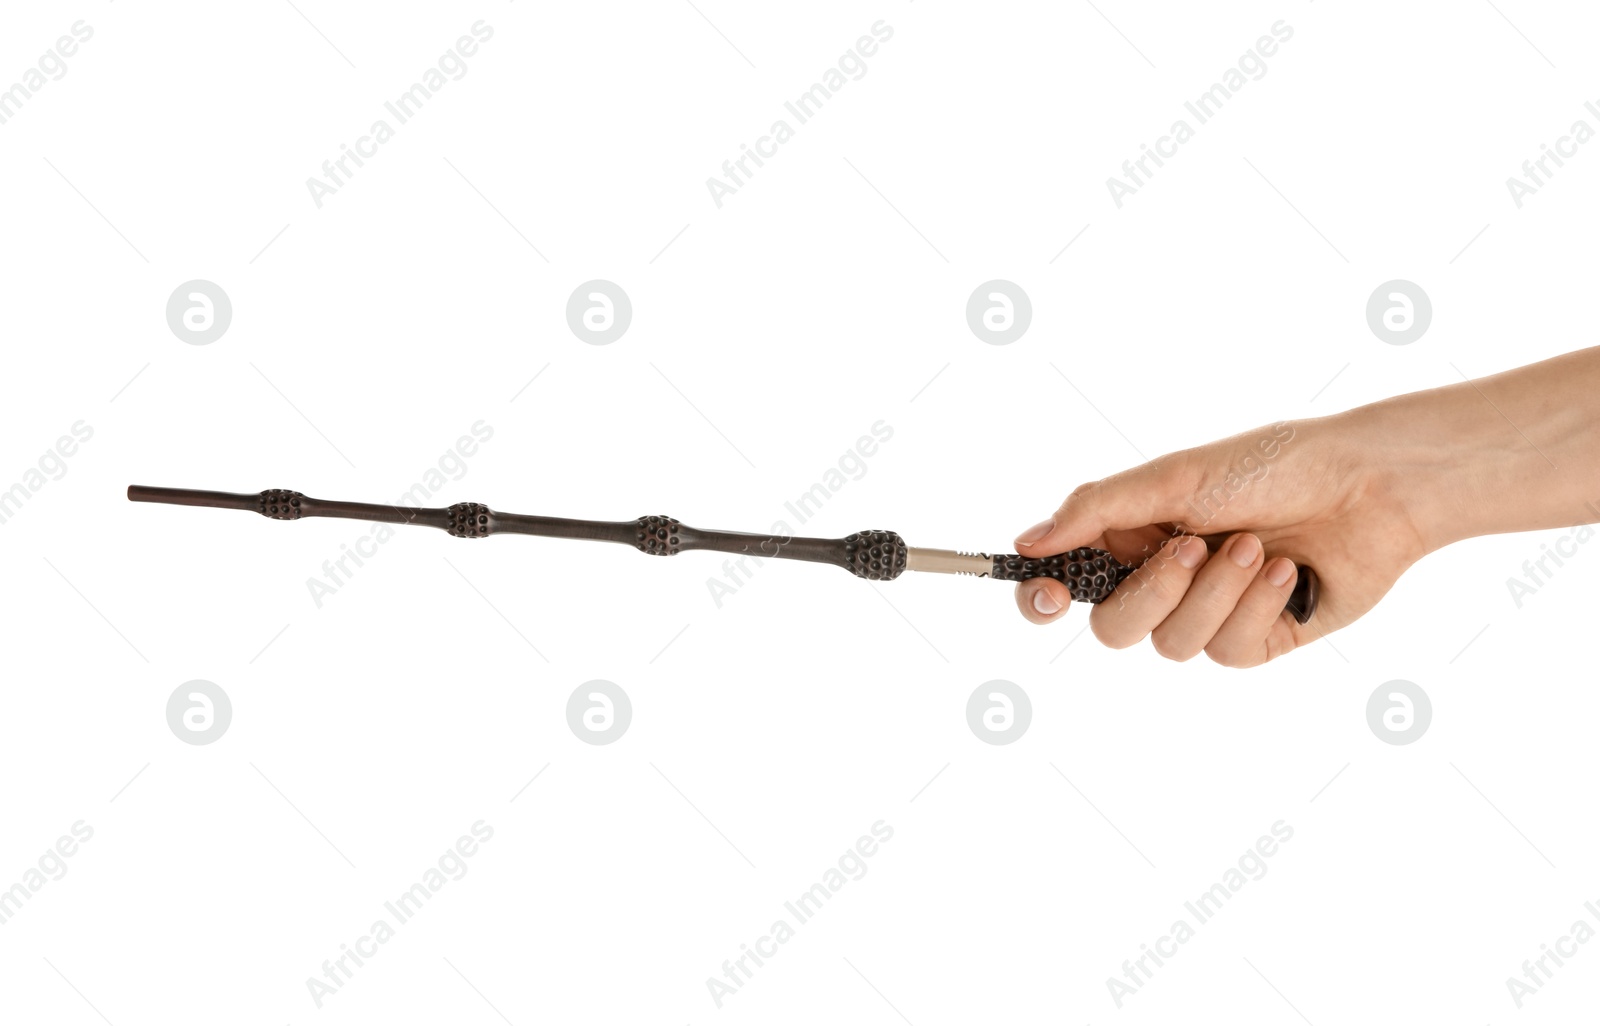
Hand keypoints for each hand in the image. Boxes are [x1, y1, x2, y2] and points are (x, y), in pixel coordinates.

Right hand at [1011, 416, 1430, 666]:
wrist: (1369, 486)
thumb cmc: (1273, 465)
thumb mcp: (1174, 476)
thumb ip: (1096, 510)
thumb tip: (1026, 543)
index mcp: (1131, 536)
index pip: (1065, 582)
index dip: (1044, 598)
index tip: (1050, 596)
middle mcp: (1162, 580)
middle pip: (1113, 628)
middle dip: (1154, 592)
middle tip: (1194, 548)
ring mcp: (1208, 613)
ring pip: (1172, 644)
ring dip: (1217, 593)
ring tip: (1258, 547)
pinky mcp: (1256, 640)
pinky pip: (1228, 650)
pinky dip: (1256, 607)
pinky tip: (1289, 572)